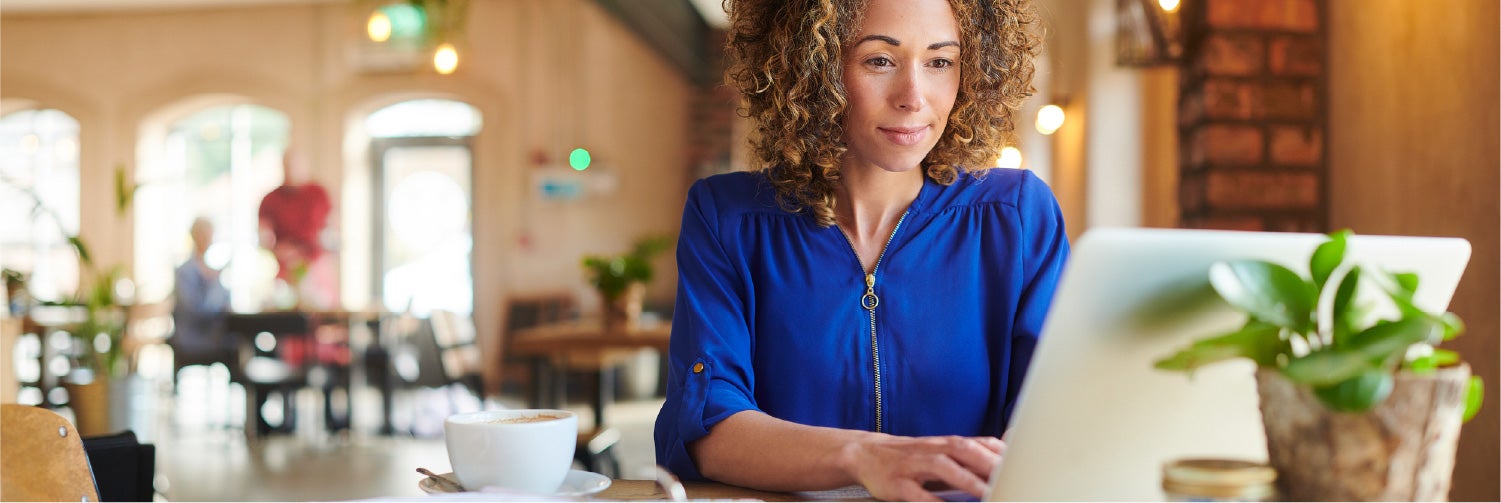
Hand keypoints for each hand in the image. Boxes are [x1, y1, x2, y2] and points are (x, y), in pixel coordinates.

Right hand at [843, 434, 1004, 500]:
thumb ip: (974, 452)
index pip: (980, 444)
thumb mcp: (943, 450)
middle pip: (965, 450)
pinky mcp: (897, 483)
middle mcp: (933, 450)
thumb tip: (1009, 450)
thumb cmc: (914, 457)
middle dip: (989, 463)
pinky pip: (917, 493)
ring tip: (988, 493)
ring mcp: (914, 465)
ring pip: (944, 467)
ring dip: (968, 480)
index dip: (1003, 454)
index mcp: (948, 444)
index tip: (1026, 465)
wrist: (867, 454)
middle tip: (1012, 478)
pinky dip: (933, 501)